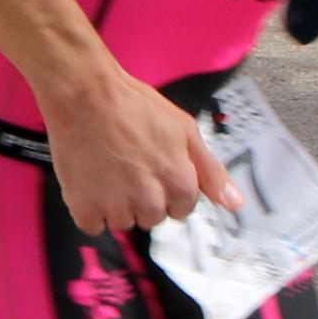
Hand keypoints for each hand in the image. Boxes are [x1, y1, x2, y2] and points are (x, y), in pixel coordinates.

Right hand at [40, 67, 241, 233]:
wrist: (83, 93)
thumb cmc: (130, 105)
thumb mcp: (183, 129)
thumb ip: (211, 171)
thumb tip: (235, 203)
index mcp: (180, 183)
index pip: (181, 208)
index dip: (166, 186)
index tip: (151, 167)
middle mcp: (151, 201)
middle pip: (152, 218)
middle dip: (142, 197)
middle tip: (127, 164)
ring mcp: (117, 207)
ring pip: (123, 222)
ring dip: (115, 204)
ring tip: (106, 168)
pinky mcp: (85, 208)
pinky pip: (93, 225)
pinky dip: (89, 208)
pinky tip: (89, 180)